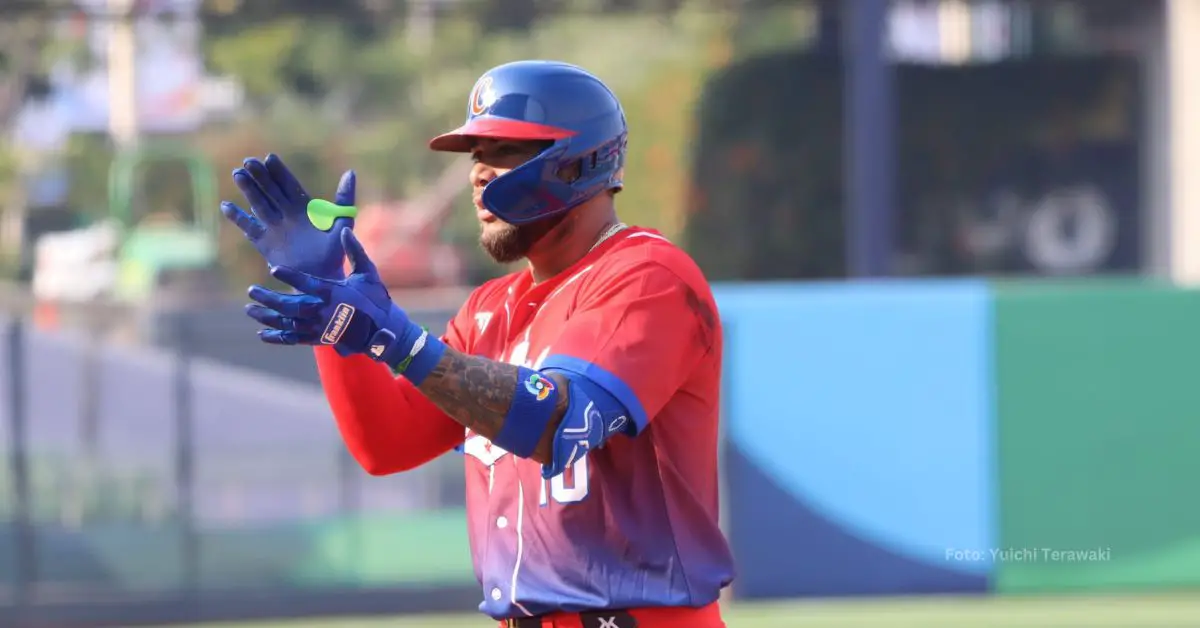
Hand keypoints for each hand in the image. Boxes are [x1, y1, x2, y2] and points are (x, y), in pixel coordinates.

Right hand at [221, 153, 356, 279]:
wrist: (322, 277)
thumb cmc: (335, 251)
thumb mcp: (342, 221)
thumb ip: (344, 198)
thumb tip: (350, 172)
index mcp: (304, 207)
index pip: (289, 184)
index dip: (279, 171)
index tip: (269, 157)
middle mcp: (286, 214)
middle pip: (271, 191)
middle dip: (260, 176)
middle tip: (249, 162)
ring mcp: (274, 227)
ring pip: (259, 204)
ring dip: (249, 190)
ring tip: (238, 174)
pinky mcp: (264, 243)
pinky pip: (249, 228)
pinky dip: (238, 218)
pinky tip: (226, 206)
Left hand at [245, 227, 446, 383]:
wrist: (383, 330)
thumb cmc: (376, 298)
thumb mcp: (368, 272)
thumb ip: (355, 251)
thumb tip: (345, 230)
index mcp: (334, 292)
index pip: (307, 283)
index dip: (289, 276)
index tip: (273, 269)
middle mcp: (324, 311)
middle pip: (290, 305)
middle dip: (269, 298)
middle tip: (251, 291)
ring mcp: (320, 327)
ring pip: (287, 323)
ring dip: (267, 317)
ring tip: (250, 310)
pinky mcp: (319, 339)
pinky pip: (293, 339)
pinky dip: (277, 337)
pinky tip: (262, 333)